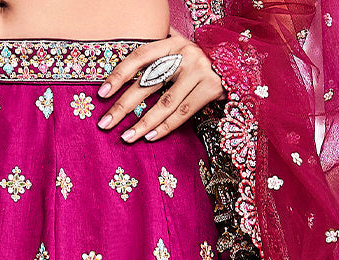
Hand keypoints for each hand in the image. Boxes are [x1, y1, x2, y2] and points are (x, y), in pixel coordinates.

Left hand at [96, 29, 224, 142]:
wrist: (236, 68)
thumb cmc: (197, 66)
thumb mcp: (178, 53)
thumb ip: (158, 55)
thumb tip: (123, 67)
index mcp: (172, 42)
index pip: (139, 56)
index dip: (119, 74)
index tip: (101, 93)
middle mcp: (185, 53)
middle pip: (148, 83)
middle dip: (123, 105)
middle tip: (105, 123)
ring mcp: (199, 71)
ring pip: (164, 103)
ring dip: (142, 123)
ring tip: (125, 138)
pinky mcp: (211, 88)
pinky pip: (182, 114)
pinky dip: (164, 127)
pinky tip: (148, 137)